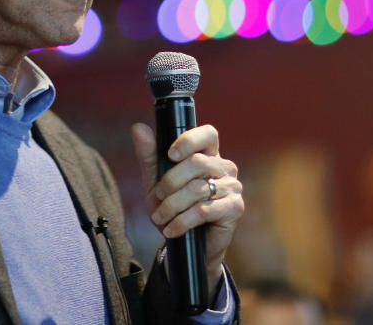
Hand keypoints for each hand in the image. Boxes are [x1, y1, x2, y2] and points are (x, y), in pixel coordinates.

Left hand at [131, 122, 243, 297]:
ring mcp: (232, 187)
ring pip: (198, 189)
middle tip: (158, 196)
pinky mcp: (234, 208)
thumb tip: (138, 128)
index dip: (189, 140)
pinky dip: (182, 221)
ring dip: (172, 205)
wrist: (183, 243)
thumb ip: (149, 155)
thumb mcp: (155, 180)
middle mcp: (224, 167)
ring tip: (161, 216)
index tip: (170, 155)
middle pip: (197, 162)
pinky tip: (171, 229)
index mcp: (208, 154)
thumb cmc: (171, 206)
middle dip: (170, 181)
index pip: (208, 134)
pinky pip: (204, 210)